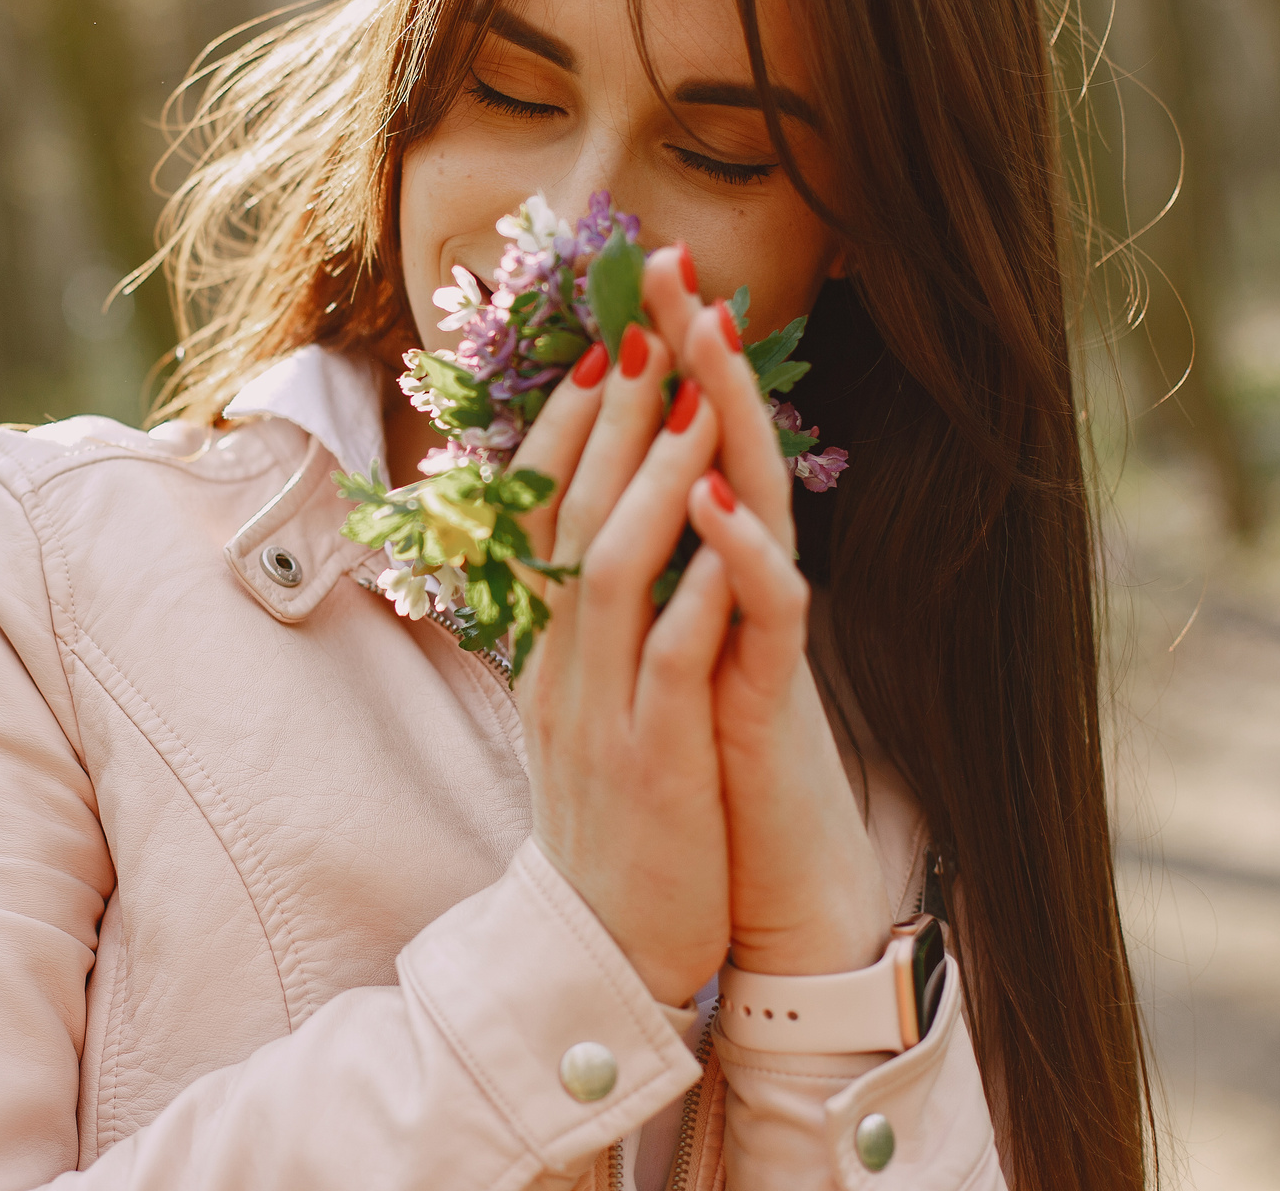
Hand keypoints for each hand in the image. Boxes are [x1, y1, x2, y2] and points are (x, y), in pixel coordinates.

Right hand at [507, 249, 732, 1004]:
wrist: (601, 958)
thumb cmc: (615, 832)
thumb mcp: (586, 722)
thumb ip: (591, 642)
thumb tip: (606, 562)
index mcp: (546, 654)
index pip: (544, 515)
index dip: (572, 428)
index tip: (606, 349)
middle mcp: (557, 667)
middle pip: (570, 514)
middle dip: (609, 415)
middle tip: (643, 322)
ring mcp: (596, 711)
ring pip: (610, 566)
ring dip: (653, 475)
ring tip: (690, 394)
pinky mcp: (648, 760)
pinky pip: (669, 655)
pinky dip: (698, 584)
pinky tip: (735, 527)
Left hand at [654, 277, 886, 976]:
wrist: (764, 893)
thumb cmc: (709, 769)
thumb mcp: (656, 656)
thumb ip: (642, 582)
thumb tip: (593, 514)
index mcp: (702, 569)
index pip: (674, 446)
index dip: (649, 371)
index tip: (615, 283)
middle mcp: (741, 583)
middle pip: (722, 443)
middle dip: (696, 353)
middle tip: (667, 259)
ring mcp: (766, 633)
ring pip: (760, 502)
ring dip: (731, 420)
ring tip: (706, 336)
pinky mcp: (780, 694)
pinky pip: (771, 612)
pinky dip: (744, 557)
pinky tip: (718, 505)